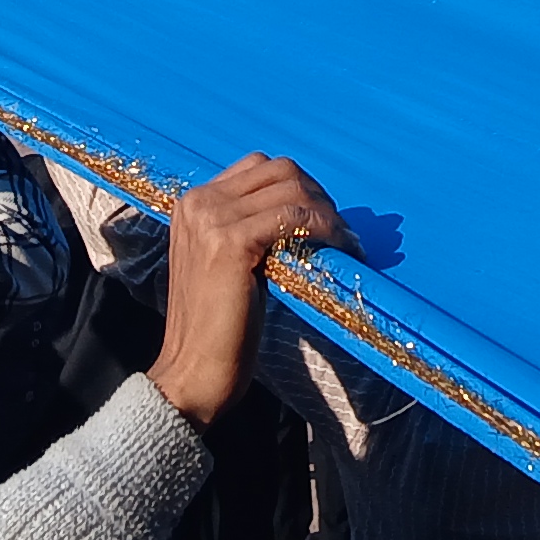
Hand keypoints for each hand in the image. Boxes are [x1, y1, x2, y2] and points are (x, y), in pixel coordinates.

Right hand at [145, 154, 341, 427]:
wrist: (193, 372)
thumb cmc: (217, 328)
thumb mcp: (229, 264)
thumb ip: (250, 229)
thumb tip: (305, 213)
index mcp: (193, 203)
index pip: (259, 168)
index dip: (299, 187)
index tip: (324, 218)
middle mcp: (198, 202)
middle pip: (279, 170)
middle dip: (317, 195)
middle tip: (341, 231)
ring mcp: (211, 219)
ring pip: (290, 189)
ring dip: (327, 212)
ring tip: (346, 242)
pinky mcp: (230, 242)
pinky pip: (292, 217)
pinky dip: (324, 228)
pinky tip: (339, 248)